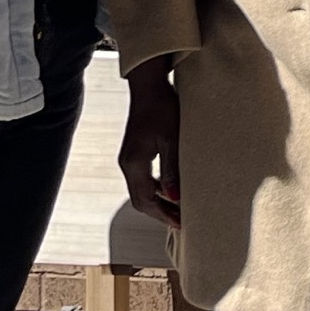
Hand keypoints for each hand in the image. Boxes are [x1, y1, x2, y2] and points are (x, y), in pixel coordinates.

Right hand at [119, 62, 181, 225]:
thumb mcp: (171, 139)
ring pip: (141, 190)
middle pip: (140, 199)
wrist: (149, 87)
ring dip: (158, 202)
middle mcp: (128, 164)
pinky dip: (156, 189)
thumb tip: (175, 197)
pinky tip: (171, 189)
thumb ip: (172, 169)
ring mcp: (129, 158)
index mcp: (134, 163)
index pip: (146, 200)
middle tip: (182, 221)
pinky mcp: (134, 152)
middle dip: (160, 212)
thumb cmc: (162, 108)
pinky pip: (143, 179)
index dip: (163, 214)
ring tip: (179, 210)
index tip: (181, 223)